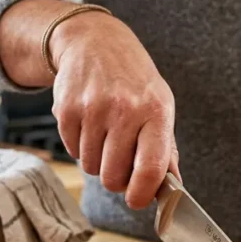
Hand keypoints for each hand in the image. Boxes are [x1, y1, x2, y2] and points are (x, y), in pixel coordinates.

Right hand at [50, 12, 179, 207]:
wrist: (94, 41)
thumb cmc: (134, 80)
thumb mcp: (160, 105)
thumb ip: (166, 149)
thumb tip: (173, 187)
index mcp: (156, 112)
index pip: (150, 168)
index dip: (142, 194)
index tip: (137, 200)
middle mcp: (125, 110)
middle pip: (114, 176)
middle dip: (116, 179)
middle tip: (120, 163)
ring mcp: (93, 110)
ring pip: (91, 168)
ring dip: (97, 161)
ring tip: (106, 136)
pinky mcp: (66, 110)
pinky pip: (72, 151)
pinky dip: (80, 147)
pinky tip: (89, 126)